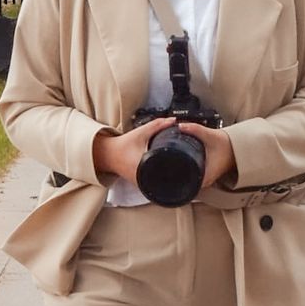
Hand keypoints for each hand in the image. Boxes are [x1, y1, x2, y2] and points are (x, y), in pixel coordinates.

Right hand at [90, 121, 237, 190]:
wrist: (108, 154)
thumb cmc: (123, 144)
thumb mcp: (141, 132)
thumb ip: (157, 125)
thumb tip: (174, 120)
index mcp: (144, 167)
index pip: (166, 173)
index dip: (180, 172)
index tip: (192, 170)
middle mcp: (143, 178)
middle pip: (167, 182)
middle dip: (181, 178)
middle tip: (196, 173)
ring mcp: (142, 183)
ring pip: (162, 185)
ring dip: (173, 181)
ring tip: (189, 177)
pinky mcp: (142, 183)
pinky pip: (156, 184)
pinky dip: (165, 180)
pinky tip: (174, 178)